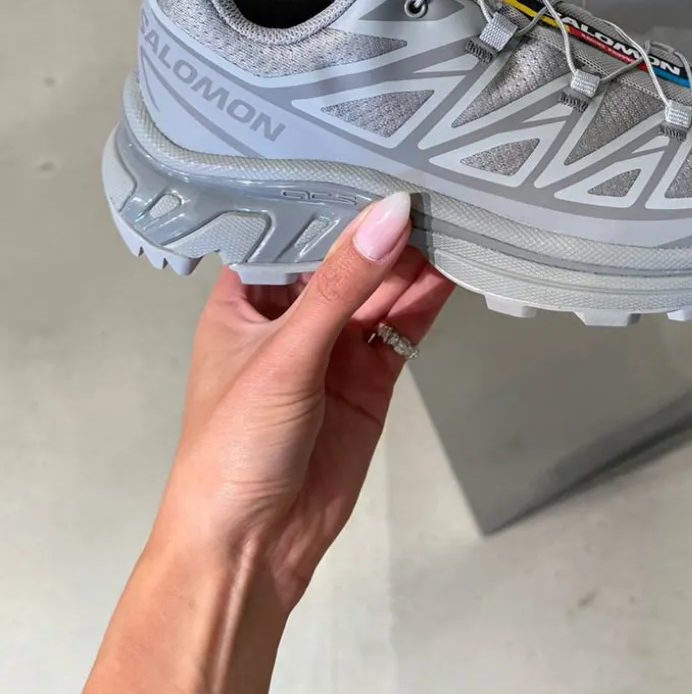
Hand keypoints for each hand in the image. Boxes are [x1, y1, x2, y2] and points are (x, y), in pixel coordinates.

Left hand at [152, 191, 452, 611]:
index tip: (375, 144)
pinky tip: (457, 260)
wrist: (252, 549)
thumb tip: (392, 212)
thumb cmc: (233, 446)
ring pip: (381, 287)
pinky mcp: (370, 376)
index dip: (332, 190)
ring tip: (455, 204)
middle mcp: (291, 313)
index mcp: (245, 296)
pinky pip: (403, 325)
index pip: (293, 227)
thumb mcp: (285, 354)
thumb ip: (342, 284)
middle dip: (383, 221)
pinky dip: (429, 297)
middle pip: (346, 255)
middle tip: (432, 168)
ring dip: (414, 255)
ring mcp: (334, 345)